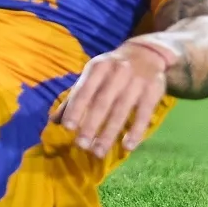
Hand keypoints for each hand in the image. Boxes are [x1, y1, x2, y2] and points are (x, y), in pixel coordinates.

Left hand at [51, 39, 176, 157]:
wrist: (147, 54)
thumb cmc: (111, 69)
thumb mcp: (92, 75)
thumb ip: (74, 97)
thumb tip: (54, 121)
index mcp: (97, 68)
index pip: (84, 91)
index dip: (75, 109)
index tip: (67, 128)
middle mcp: (117, 72)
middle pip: (102, 103)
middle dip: (90, 126)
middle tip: (81, 146)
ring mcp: (137, 82)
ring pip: (121, 111)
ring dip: (109, 134)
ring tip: (98, 152)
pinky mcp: (154, 91)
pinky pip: (144, 115)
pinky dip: (136, 132)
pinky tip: (127, 147)